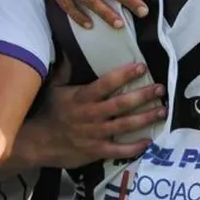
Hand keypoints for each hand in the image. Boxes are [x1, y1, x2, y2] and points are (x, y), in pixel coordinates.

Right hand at [34, 62, 166, 168]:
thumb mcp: (54, 88)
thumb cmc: (48, 112)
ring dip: (145, 118)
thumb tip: (72, 48)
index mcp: (81, 98)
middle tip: (160, 89)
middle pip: (121, 105)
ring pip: (125, 126)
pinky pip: (119, 150)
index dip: (124, 75)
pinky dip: (134, 147)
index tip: (141, 67)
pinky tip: (149, 141)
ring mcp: (94, 134)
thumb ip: (66, 70)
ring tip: (162, 111)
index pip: (106, 84)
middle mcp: (90, 115)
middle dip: (143, 96)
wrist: (36, 142)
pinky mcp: (96, 151)